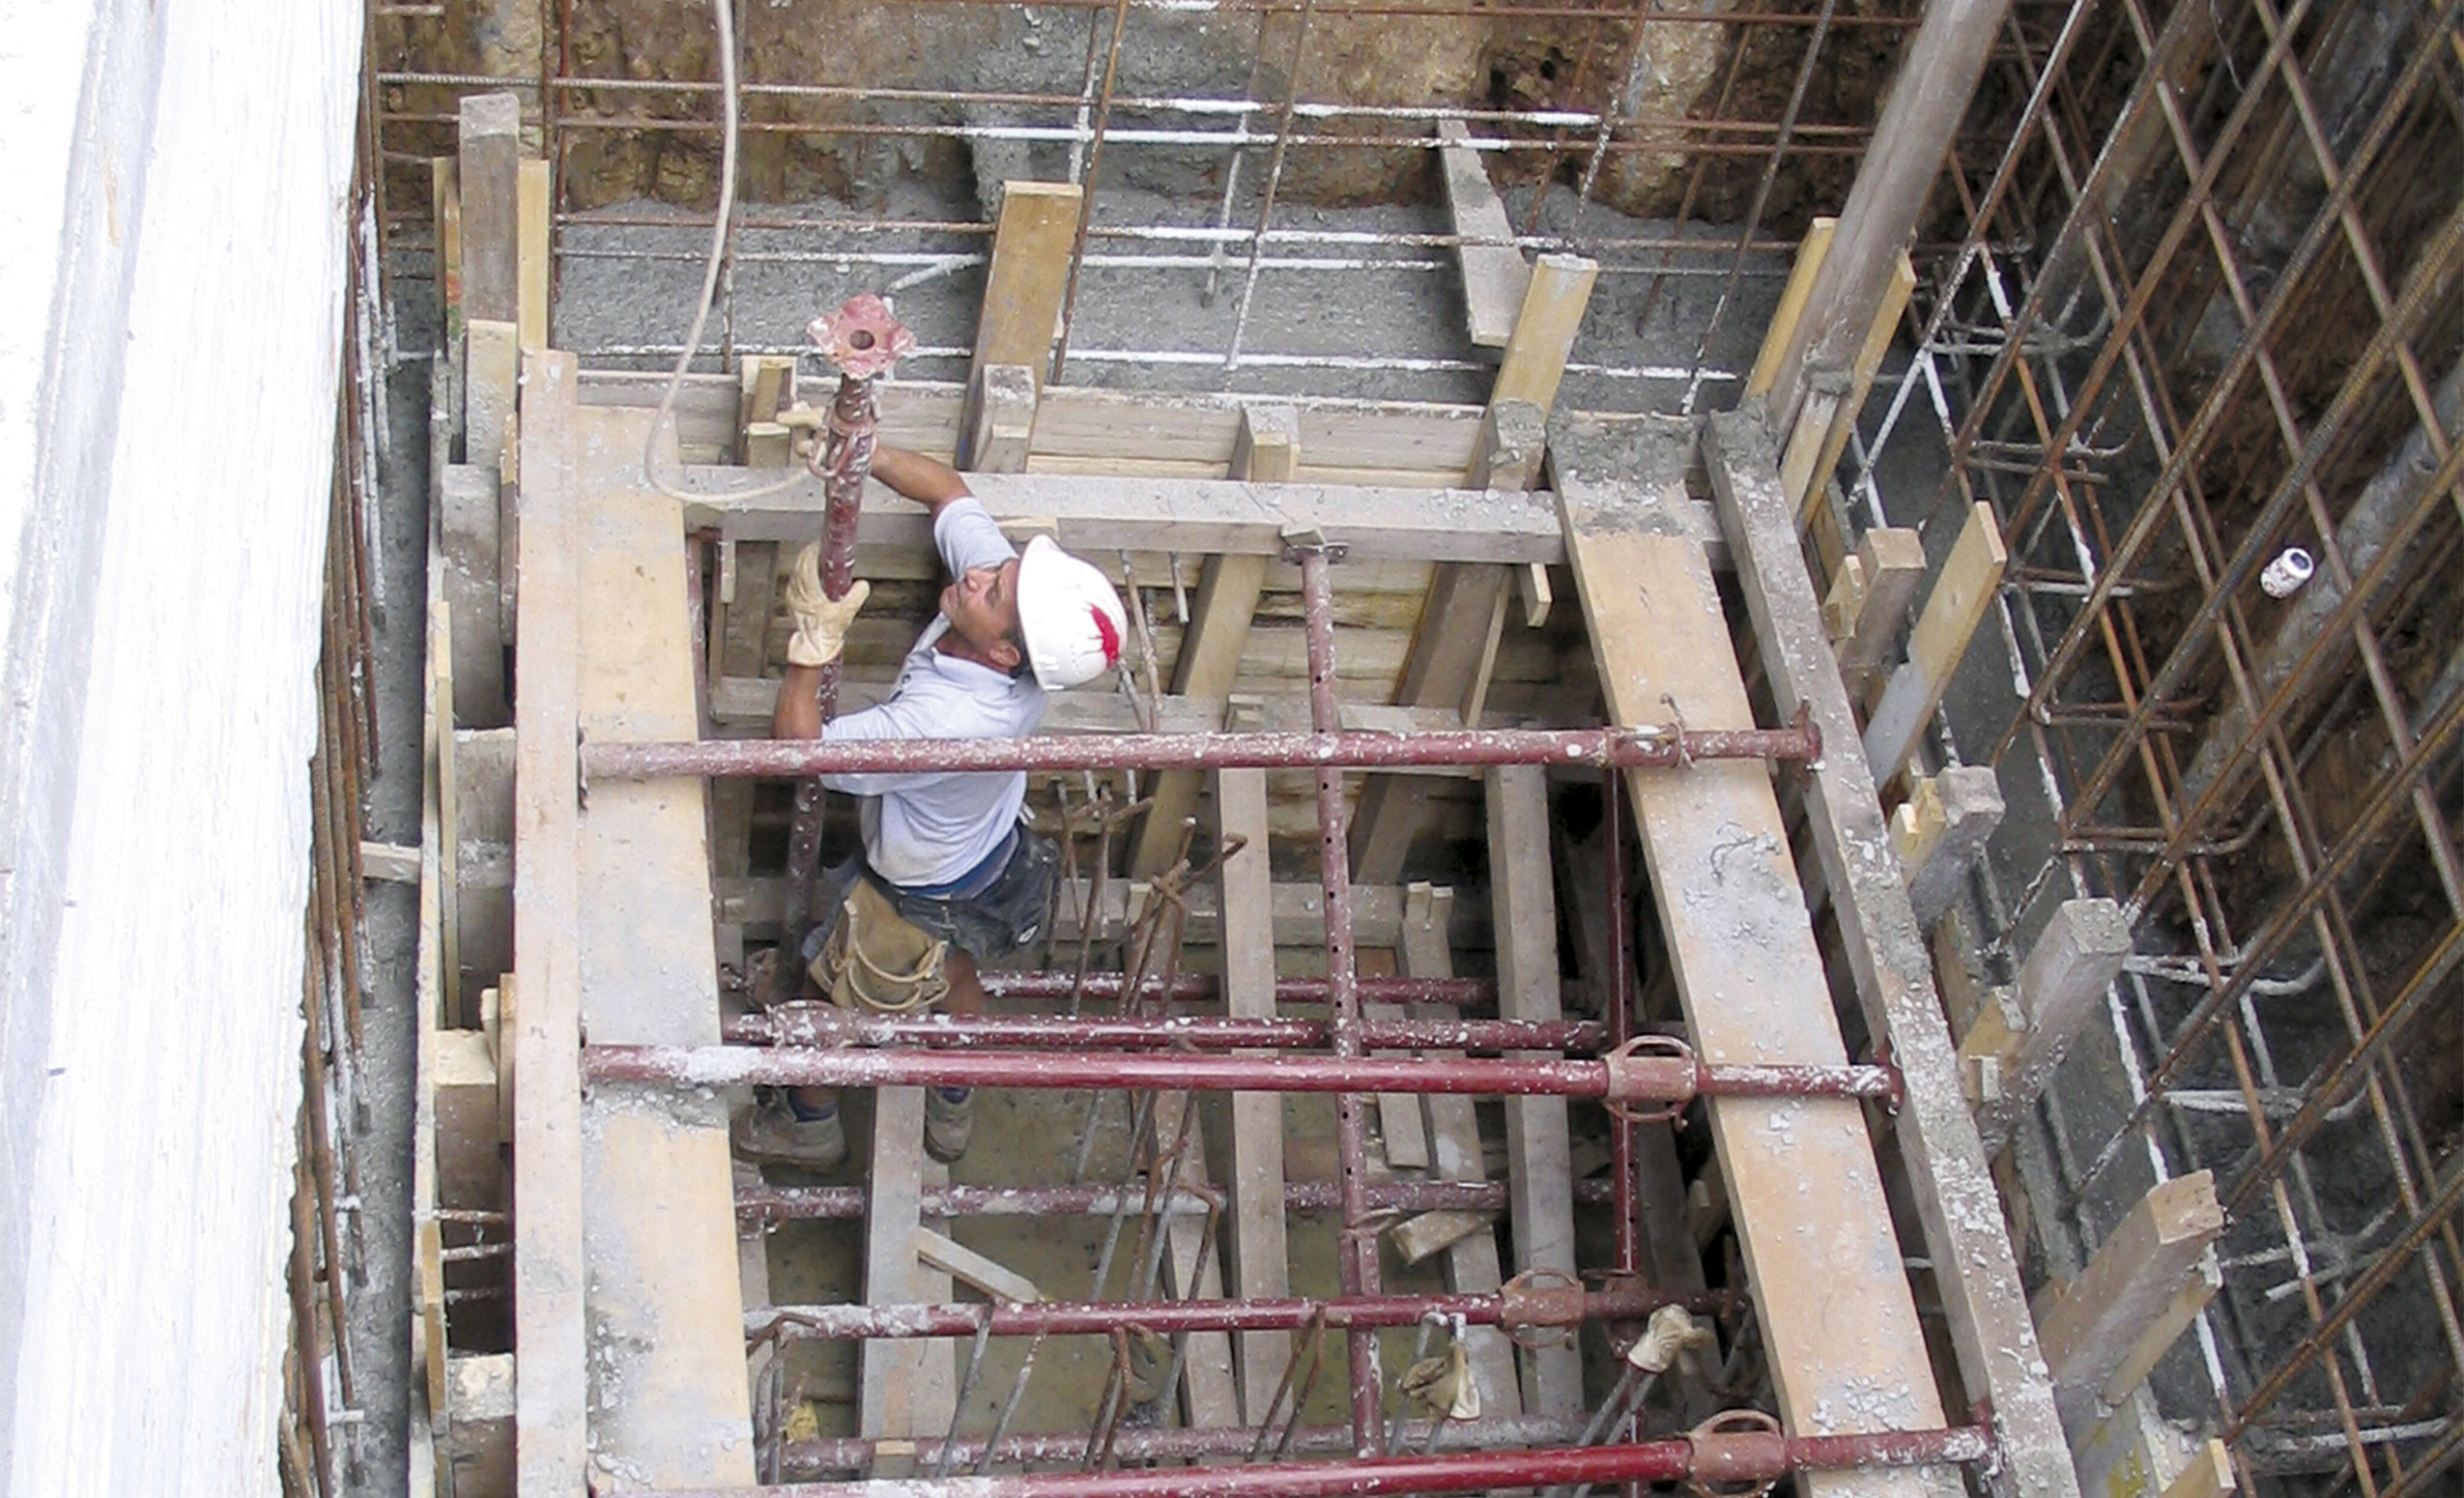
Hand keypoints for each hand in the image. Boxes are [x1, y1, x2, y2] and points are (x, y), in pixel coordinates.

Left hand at [783, 542, 868, 667]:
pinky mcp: (792, 602)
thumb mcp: (846, 612)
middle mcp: (797, 590)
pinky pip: (795, 582)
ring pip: (796, 571)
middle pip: (800, 563)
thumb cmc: (826, 632)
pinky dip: (802, 576)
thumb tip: (862, 585)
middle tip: (821, 551)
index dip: (815, 549)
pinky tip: (810, 580)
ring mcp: (792, 596)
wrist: (813, 648)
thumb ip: (856, 596)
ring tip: (816, 562)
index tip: (821, 545)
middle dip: (811, 555)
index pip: (808, 560)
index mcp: (808, 588)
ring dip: (806, 565)